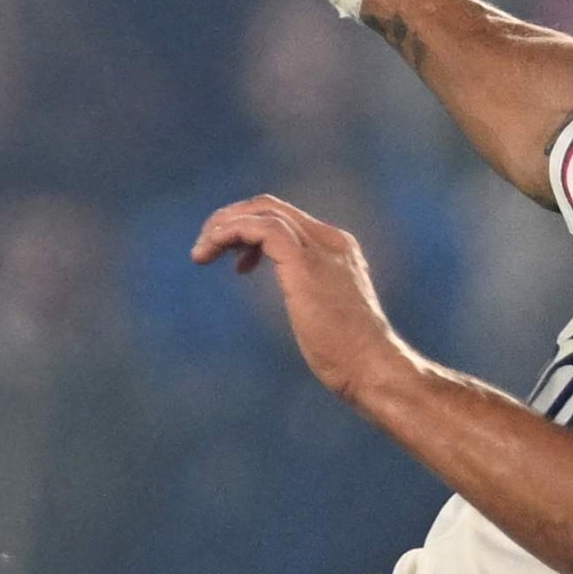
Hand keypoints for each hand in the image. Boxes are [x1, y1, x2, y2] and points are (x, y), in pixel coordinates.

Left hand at [192, 193, 406, 403]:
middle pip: (269, 206)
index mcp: (337, 248)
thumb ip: (311, 294)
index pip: (286, 218)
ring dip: (223, 227)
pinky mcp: (304, 263)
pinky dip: (229, 234)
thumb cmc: (350, 355)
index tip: (235, 262)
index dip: (250, 229)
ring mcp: (319, 248)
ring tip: (200, 253)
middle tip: (205, 247)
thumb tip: (298, 301)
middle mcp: (330, 240)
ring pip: (262, 211)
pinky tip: (210, 253)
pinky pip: (260, 229)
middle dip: (230, 220)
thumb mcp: (326, 314)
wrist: (372, 367)